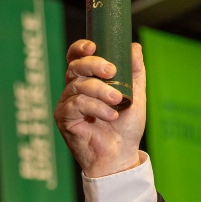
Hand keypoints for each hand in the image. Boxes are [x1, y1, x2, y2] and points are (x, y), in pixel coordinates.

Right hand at [55, 40, 145, 177]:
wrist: (122, 155)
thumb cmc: (126, 127)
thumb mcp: (136, 96)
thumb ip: (135, 73)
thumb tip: (135, 47)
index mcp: (88, 81)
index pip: (77, 58)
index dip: (80, 49)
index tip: (93, 46)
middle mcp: (74, 90)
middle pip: (75, 67)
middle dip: (93, 65)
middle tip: (112, 71)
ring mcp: (67, 104)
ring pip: (77, 85)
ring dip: (100, 90)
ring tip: (118, 100)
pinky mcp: (64, 119)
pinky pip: (75, 104)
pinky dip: (95, 107)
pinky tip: (110, 115)